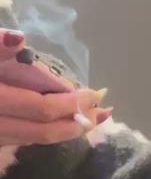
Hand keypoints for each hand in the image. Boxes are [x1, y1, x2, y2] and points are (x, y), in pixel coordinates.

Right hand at [0, 31, 110, 147]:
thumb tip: (20, 39)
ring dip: (68, 131)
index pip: (41, 107)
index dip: (71, 103)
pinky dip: (52, 131)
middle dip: (76, 122)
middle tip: (103, 111)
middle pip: (44, 131)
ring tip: (94, 119)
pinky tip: (67, 122)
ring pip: (37, 139)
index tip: (96, 94)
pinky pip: (28, 139)